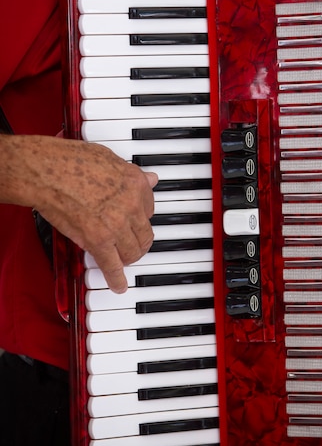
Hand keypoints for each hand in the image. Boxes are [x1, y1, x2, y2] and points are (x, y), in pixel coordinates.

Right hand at [0, 135, 157, 292]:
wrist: (46, 172)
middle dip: (138, 241)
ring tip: (122, 260)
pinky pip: (113, 266)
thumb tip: (150, 179)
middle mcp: (131, 205)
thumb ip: (131, 174)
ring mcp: (116, 225)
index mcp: (135, 183)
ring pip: (133, 251)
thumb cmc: (69, 160)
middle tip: (132, 245)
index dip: (140, 216)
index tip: (135, 221)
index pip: (149, 208)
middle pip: (145, 233)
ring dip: (128, 257)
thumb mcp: (109, 159)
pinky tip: (119, 286)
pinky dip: (116, 279)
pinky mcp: (98, 241)